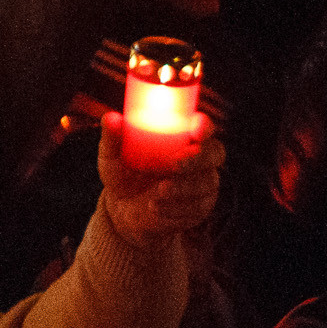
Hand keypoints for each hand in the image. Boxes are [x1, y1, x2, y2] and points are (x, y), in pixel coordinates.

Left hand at [96, 112, 223, 245]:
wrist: (124, 210)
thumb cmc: (122, 174)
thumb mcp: (112, 156)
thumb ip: (112, 137)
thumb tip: (111, 117)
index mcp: (181, 138)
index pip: (203, 127)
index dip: (204, 126)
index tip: (194, 129)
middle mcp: (199, 159)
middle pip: (215, 153)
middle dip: (197, 158)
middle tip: (174, 164)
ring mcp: (204, 184)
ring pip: (206, 183)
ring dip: (182, 188)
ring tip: (158, 192)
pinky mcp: (201, 208)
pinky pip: (196, 207)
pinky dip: (175, 208)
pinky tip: (156, 208)